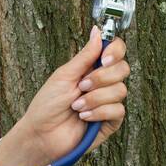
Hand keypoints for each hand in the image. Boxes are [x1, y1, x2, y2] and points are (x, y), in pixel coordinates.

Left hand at [1, 27, 128, 165]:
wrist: (42, 135)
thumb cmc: (47, 105)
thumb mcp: (64, 75)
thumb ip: (85, 55)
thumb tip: (97, 31)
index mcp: (91, 68)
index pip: (115, 51)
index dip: (115, 52)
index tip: (104, 59)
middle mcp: (102, 83)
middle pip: (123, 69)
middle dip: (101, 78)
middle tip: (81, 86)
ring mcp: (108, 102)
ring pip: (120, 90)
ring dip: (95, 98)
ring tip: (76, 106)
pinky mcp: (110, 121)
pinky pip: (118, 110)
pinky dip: (98, 112)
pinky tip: (84, 117)